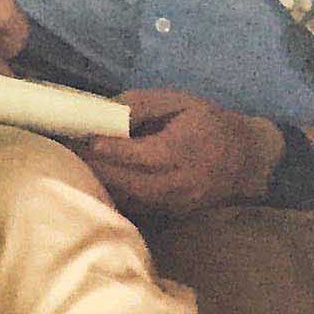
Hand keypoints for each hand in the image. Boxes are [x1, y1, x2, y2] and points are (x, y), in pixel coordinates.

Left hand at [80, 90, 282, 213]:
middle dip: (96, 168)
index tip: (81, 139)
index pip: (140, 155)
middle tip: (65, 152)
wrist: (248, 157)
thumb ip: (140, 105)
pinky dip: (114, 195)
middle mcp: (181, 182)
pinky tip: (93, 180)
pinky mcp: (174, 212)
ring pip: (130, 198)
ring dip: (100, 184)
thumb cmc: (207, 121)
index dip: (109, 148)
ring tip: (72, 166)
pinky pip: (137, 207)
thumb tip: (103, 112)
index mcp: (183, 150)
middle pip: (130, 181)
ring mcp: (178, 202)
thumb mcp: (178, 101)